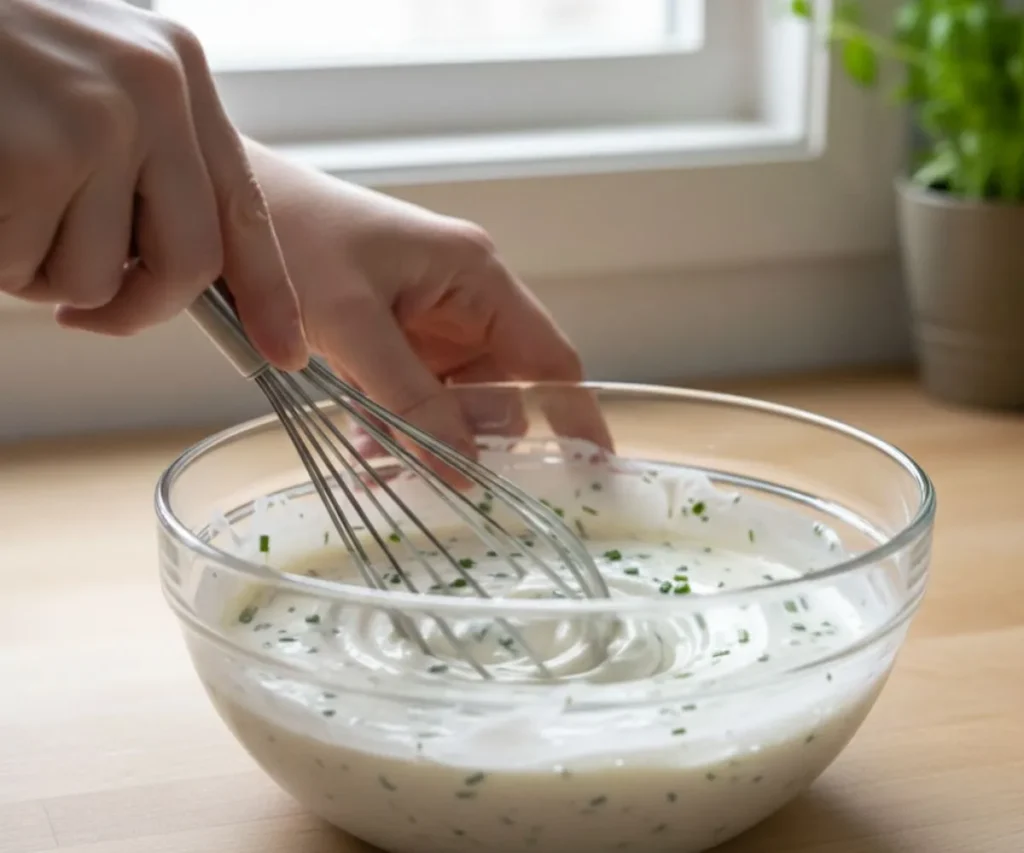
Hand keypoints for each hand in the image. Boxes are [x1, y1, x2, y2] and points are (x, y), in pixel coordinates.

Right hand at [0, 0, 306, 367]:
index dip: (269, 292)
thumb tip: (185, 271)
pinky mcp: (34, 158)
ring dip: (42, 269)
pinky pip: (27, 269)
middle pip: (190, 263)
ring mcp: (97, 123)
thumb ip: (149, 163)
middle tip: (85, 309)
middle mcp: (155, 92)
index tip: (286, 351)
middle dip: (137, 305)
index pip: (245, 208)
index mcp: (178, 74)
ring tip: (6, 202)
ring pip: (99, 277)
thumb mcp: (92, 86)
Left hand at [247, 143, 611, 463]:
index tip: (592, 470)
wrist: (224, 209)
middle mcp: (464, 300)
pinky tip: (367, 449)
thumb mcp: (353, 323)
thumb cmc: (293, 236)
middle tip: (446, 484)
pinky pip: (416, 397)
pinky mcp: (395, 338)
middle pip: (502, 389)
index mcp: (476, 277)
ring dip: (430, 439)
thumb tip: (465, 472)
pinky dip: (399, 427)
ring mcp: (430, 321)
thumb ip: (410, 400)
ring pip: (456, 402)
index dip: (575, 415)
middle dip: (477, 440)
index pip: (549, 358)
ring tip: (384, 468)